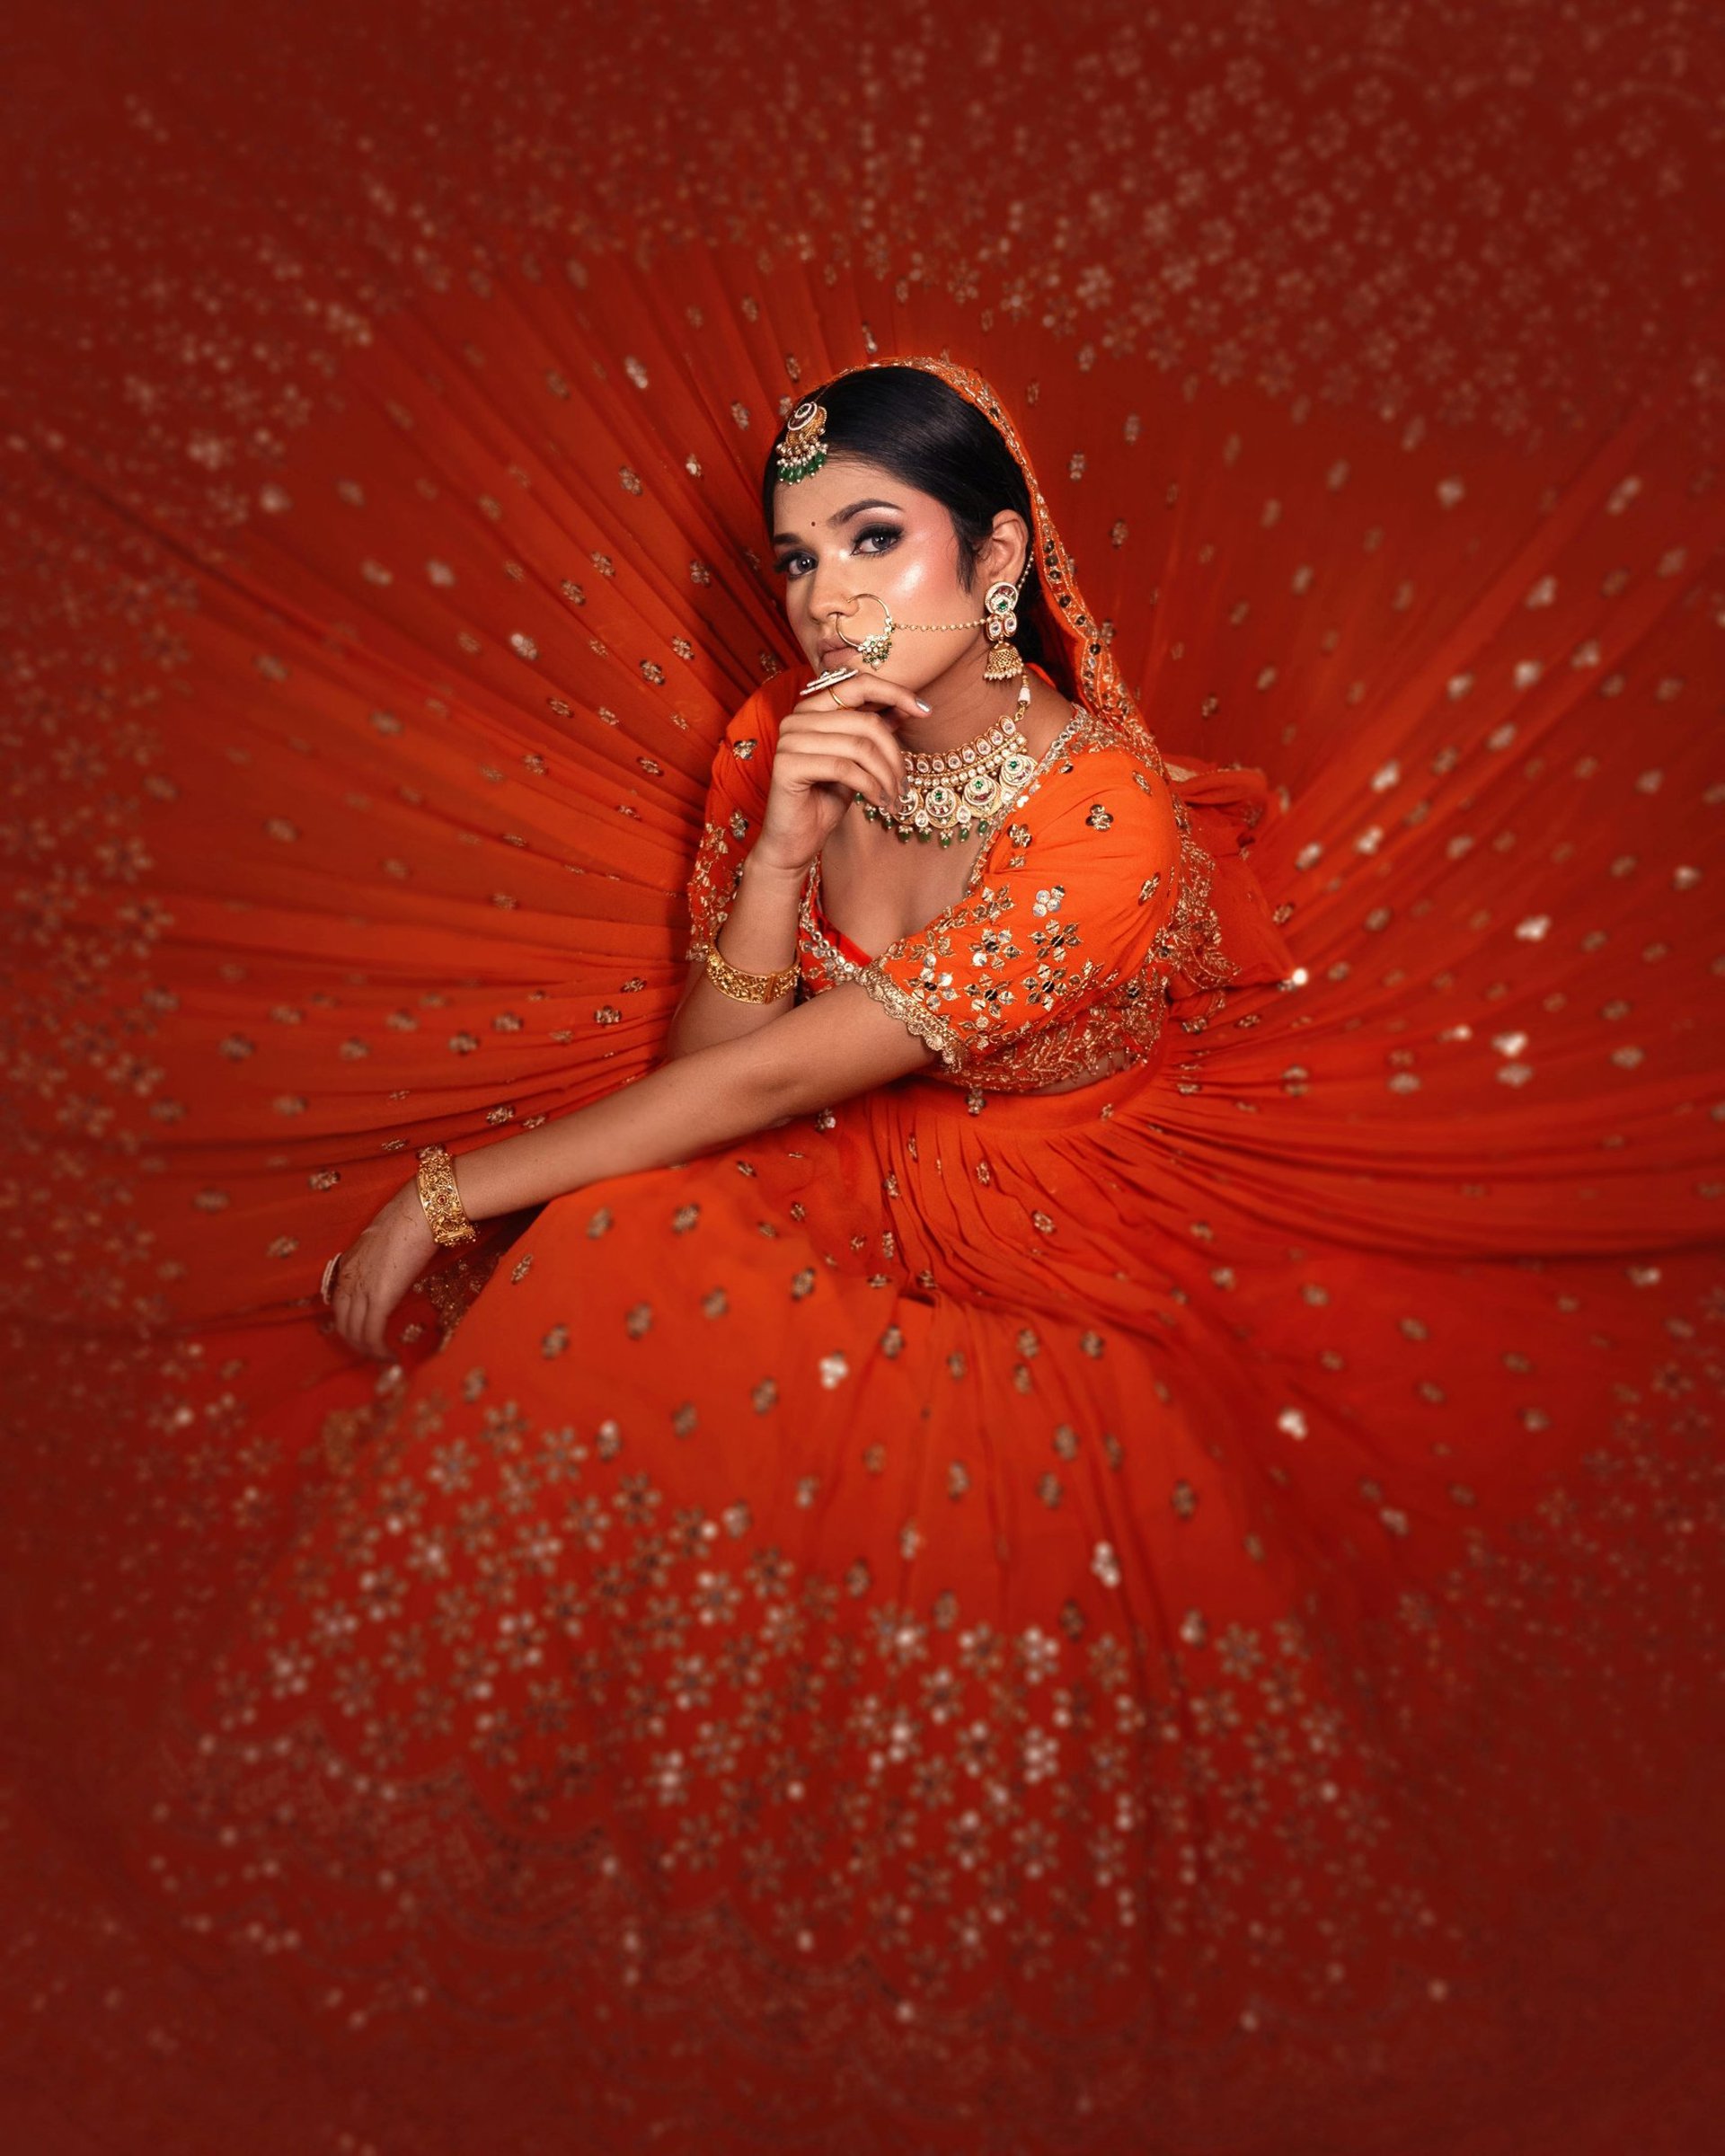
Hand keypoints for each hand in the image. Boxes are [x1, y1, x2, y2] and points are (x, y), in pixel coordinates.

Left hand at [324, 1180, 436, 1360]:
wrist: (420, 1211)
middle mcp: (348, 1279)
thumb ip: (380, 1262)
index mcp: (348, 1266)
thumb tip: (393, 1273)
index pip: (339, 1307)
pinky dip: (377, 1349)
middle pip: (343, 1324)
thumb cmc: (410, 1220)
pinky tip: (390, 1356)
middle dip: (356, 1345)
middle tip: (373, 1355)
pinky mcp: (379, 1297)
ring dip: (368, 1351)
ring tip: (383, 1360)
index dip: (350, 1327)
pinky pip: (372, 1332)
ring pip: (355, 1332)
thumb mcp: (385, 1243)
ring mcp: (361, 1289)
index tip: (364, 1338)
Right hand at [750, 668, 925, 874]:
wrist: (794, 842)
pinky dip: (870, 786)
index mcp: (812, 709)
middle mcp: (797, 718)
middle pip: (865, 721)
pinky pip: (843, 768)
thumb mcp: (857, 763)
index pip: (858, 685)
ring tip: (894, 797)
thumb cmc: (824, 801)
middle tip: (905, 783)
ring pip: (858, 746)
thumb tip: (904, 708)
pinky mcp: (787, 765)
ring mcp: (790, 740)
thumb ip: (871, 733)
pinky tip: (879, 802)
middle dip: (894, 754)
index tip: (925, 710)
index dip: (895, 693)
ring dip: (885, 775)